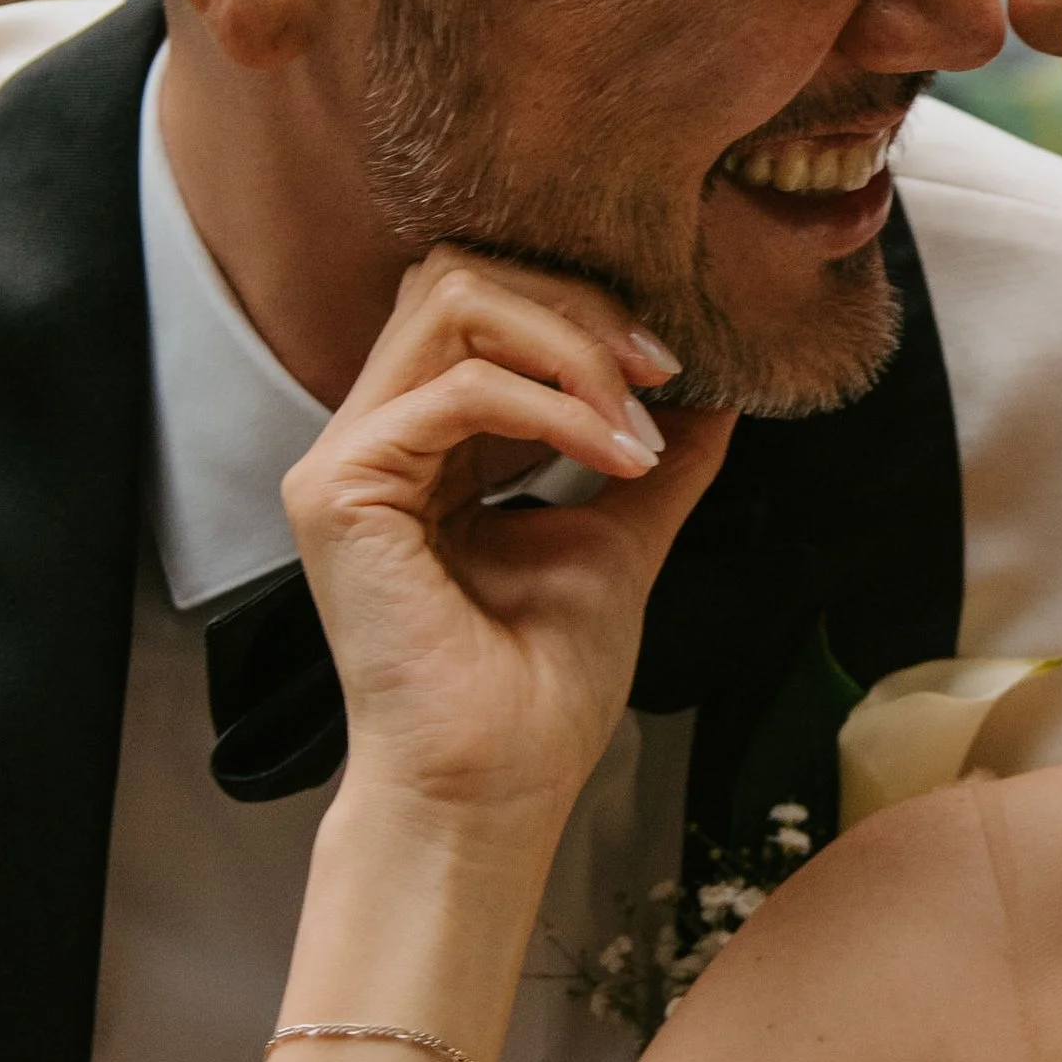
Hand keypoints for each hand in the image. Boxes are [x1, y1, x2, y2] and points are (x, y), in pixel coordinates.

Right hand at [281, 250, 732, 828]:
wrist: (497, 787)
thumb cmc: (541, 689)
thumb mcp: (619, 538)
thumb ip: (654, 455)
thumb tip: (720, 389)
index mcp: (426, 440)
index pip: (481, 300)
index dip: (580, 305)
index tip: (673, 362)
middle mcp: (375, 434)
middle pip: (460, 275)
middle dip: (578, 307)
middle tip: (662, 370)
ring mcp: (347, 457)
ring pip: (453, 302)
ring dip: (573, 347)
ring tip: (637, 426)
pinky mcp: (341, 489)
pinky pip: (459, 391)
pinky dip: (556, 409)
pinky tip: (616, 456)